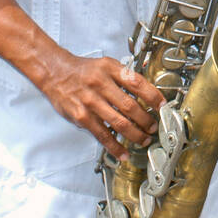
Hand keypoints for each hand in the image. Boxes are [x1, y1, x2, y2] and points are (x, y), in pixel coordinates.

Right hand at [41, 51, 163, 160]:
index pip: (137, 83)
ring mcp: (90, 102)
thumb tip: (147, 93)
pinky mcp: (81, 117)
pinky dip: (114, 146)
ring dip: (135, 134)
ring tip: (144, 139)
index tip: (162, 106)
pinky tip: (123, 152)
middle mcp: (101, 85)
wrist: (55, 73)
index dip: (153, 96)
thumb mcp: (107, 64)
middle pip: (130, 106)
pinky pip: (102, 135)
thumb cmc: (83, 70)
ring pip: (119, 122)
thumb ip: (125, 76)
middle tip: (154, 127)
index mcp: (111, 69)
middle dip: (146, 120)